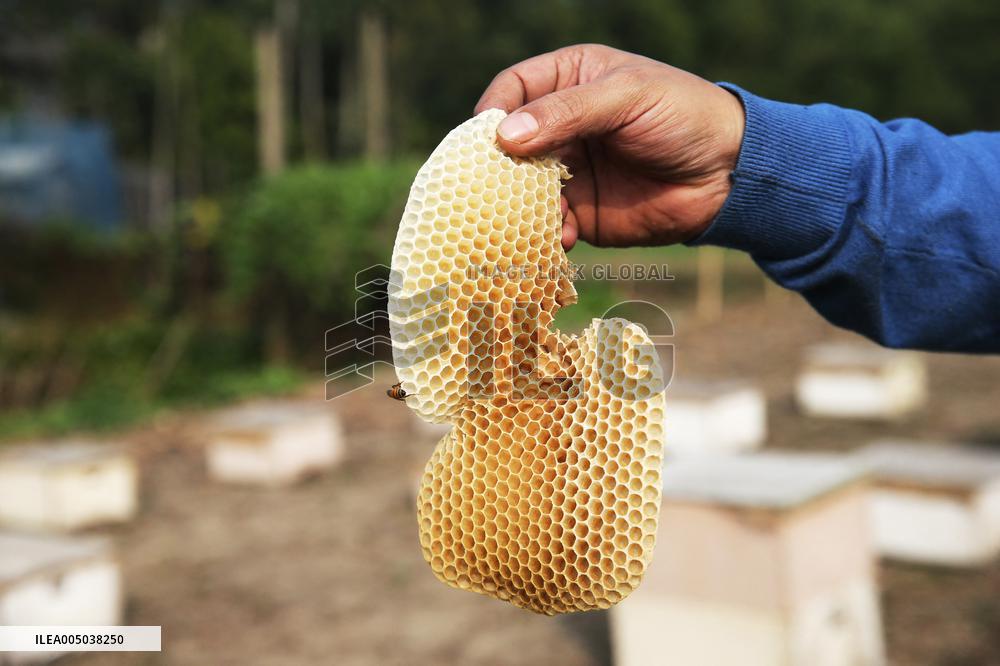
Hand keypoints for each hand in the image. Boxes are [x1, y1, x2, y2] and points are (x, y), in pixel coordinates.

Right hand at [475, 44, 744, 249]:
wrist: (728, 175)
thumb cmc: (683, 117)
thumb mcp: (626, 99)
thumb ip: (568, 112)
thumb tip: (504, 136)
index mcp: (568, 80)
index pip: (513, 89)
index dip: (494, 110)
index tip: (488, 138)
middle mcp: (560, 126)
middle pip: (507, 145)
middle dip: (497, 167)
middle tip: (491, 188)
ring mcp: (568, 171)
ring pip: (520, 189)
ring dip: (518, 206)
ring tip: (529, 217)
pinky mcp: (581, 212)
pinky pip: (548, 224)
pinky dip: (546, 234)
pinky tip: (563, 237)